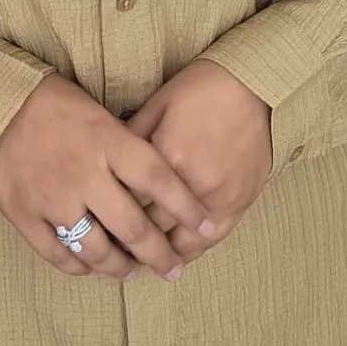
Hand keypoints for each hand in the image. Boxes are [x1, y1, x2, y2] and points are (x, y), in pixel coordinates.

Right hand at [0, 73, 215, 282]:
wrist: (6, 101)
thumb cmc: (66, 107)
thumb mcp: (108, 118)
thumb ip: (134, 153)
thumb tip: (171, 193)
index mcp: (109, 142)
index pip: (160, 181)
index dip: (186, 208)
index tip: (206, 227)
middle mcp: (83, 172)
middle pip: (132, 226)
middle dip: (160, 255)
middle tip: (173, 269)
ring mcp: (51, 195)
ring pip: (96, 249)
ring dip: (120, 267)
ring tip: (133, 272)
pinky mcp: (22, 211)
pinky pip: (57, 254)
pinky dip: (78, 266)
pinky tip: (92, 267)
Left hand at [125, 59, 272, 265]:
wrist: (253, 85)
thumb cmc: (201, 89)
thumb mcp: (157, 105)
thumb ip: (131, 138)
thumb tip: (107, 164)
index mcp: (167, 157)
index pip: (128, 199)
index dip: (108, 215)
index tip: (92, 224)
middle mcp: (193, 184)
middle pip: (151, 227)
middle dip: (127, 240)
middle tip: (106, 250)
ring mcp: (220, 198)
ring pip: (180, 242)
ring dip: (158, 254)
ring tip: (138, 261)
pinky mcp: (240, 203)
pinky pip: (212, 240)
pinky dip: (190, 251)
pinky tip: (174, 257)